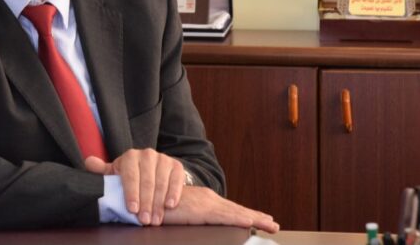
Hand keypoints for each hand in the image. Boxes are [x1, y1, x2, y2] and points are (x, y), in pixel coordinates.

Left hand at [85, 148, 185, 224]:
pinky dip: (173, 193)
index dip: (131, 193)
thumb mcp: (116, 173)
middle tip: (144, 220)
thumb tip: (88, 162)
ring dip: (158, 203)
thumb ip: (103, 170)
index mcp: (130, 156)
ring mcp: (163, 159)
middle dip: (145, 203)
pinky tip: (170, 205)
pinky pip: (176, 180)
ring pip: (161, 183)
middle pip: (147, 182)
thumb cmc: (131, 175)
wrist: (153, 170)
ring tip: (155, 219)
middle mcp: (147, 154)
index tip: (132, 209)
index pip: (130, 176)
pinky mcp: (176, 165)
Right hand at [162, 185, 279, 232]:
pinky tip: (251, 222)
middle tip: (274, 225)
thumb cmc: (158, 205)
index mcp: (204, 201)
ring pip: (235, 213)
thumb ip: (191, 216)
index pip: (229, 209)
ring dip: (254, 218)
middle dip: (256, 217)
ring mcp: (206, 204)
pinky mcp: (202, 210)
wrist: (145, 196)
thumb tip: (196, 224)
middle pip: (236, 210)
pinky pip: (225, 216)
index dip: (244, 214)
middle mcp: (208, 200)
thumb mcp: (180, 213)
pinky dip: (239, 219)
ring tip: (270, 225)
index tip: (261, 220)